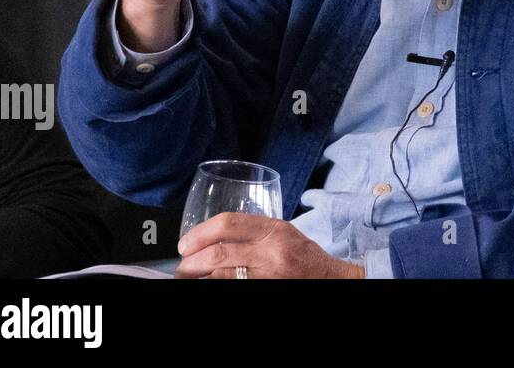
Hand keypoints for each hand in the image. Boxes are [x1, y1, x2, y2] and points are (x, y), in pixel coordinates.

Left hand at [176, 213, 364, 278]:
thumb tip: (213, 237)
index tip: (185, 244)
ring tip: (189, 277)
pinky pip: (233, 287)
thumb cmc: (306, 256)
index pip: (228, 224)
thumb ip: (254, 231)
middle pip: (219, 252)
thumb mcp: (284, 233)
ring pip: (221, 275)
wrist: (331, 278)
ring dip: (199, 277)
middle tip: (183, 267)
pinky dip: (216, 284)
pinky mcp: (266, 289)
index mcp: (274, 229)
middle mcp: (271, 250)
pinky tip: (209, 283)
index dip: (199, 233)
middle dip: (192, 261)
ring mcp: (269, 274)